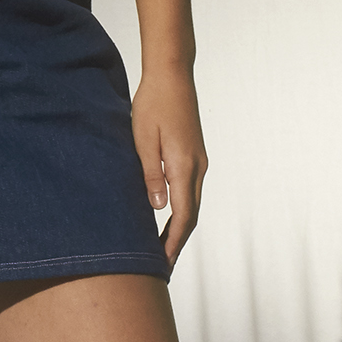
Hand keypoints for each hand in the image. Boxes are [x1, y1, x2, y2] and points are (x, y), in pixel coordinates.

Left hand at [132, 67, 207, 268]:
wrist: (172, 76)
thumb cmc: (153, 104)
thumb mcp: (143, 139)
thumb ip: (150, 174)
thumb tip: (158, 207)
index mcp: (184, 166)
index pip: (183, 216)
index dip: (173, 242)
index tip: (163, 263)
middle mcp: (197, 167)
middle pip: (191, 215)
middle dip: (178, 242)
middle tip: (163, 266)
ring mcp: (198, 161)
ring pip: (192, 204)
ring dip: (180, 227)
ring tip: (163, 247)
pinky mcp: (194, 155)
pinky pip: (190, 191)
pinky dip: (181, 210)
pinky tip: (168, 217)